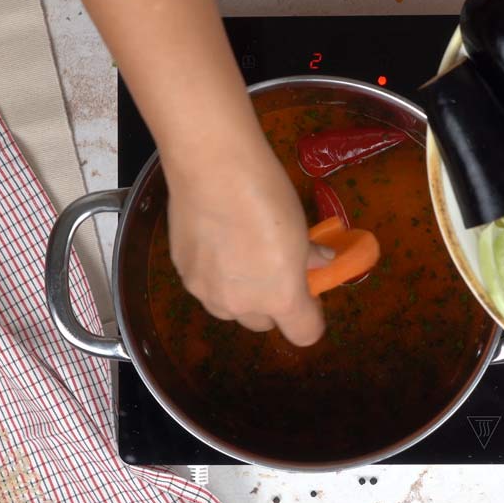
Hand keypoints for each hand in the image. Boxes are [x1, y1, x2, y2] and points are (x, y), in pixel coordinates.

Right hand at [165, 137, 328, 346]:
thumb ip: (309, 256)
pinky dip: (213, 272)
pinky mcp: (182, 272)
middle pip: (262, 323)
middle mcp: (240, 305)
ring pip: (228, 308)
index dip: (311, 317)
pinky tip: (215, 238)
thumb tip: (321, 262)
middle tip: (274, 270)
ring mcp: (206, 291)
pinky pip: (204, 284)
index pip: (304, 334)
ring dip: (239, 293)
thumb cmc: (267, 196)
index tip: (310, 294)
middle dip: (271, 304)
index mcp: (280, 298)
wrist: (213, 168)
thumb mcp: (300, 227)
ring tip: (240, 253)